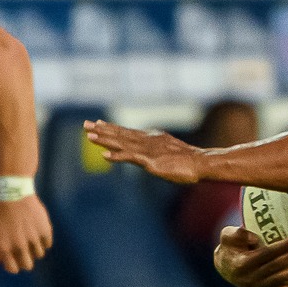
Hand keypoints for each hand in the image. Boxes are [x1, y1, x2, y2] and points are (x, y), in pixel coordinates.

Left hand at [0, 194, 52, 271]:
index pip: (13, 269)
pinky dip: (44, 240)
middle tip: (26, 252)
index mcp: (5, 248)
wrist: (16, 197)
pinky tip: (38, 232)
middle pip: (28, 266)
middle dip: (27, 261)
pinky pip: (47, 244)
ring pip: (39, 254)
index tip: (16, 260)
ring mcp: (33, 239)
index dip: (15, 266)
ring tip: (31, 237)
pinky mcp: (44, 231)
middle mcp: (19, 245)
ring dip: (36, 248)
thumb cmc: (4, 218)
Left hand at [83, 120, 202, 183]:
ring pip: (122, 143)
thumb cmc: (189, 161)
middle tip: (85, 125)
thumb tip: (151, 156)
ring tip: (89, 135)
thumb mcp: (170, 153)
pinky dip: (117, 156)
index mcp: (152, 138)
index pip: (128, 132)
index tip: (98, 123)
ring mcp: (148, 150)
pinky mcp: (150, 161)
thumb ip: (158, 152)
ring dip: (105, 139)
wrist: (201, 163)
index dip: (112, 128)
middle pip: (121, 134)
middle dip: (103, 130)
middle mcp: (147, 140)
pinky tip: (105, 155)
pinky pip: (130, 158)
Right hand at [214, 225, 287, 286]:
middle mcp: (250, 277)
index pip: (266, 253)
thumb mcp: (228, 236)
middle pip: (274, 267)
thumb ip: (237, 234)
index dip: (282, 246)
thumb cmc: (230, 247)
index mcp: (242, 263)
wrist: (225, 267)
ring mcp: (257, 286)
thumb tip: (253, 237)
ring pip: (278, 280)